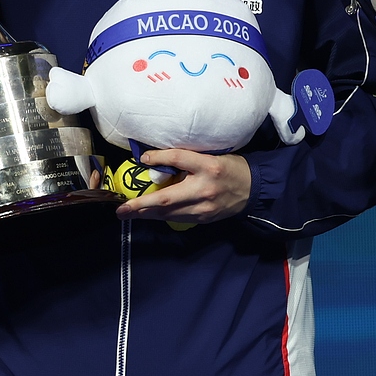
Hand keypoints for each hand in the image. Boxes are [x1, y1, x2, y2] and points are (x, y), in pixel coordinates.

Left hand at [116, 149, 250, 222]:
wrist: (254, 189)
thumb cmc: (231, 168)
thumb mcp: (212, 157)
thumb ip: (187, 160)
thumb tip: (157, 161)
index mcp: (209, 167)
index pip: (180, 159)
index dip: (160, 158)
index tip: (143, 159)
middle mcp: (205, 189)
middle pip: (168, 198)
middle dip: (141, 205)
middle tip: (121, 210)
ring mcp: (205, 208)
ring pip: (170, 213)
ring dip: (148, 214)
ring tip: (130, 213)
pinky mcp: (205, 219)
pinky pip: (179, 218)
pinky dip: (163, 216)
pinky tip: (151, 214)